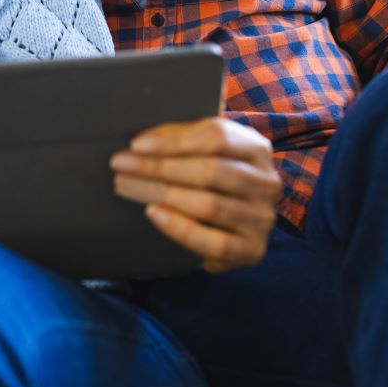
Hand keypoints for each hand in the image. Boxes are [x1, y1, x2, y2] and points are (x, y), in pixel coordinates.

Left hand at [109, 117, 280, 273]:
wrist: (236, 218)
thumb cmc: (211, 174)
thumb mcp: (205, 149)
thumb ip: (182, 138)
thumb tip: (141, 142)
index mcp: (256, 147)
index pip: (217, 136)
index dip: (174, 140)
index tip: (136, 144)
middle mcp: (267, 182)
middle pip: (210, 171)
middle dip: (159, 168)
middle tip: (121, 166)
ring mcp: (262, 219)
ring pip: (210, 205)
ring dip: (162, 194)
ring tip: (127, 187)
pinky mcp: (253, 250)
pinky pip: (215, 242)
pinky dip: (181, 229)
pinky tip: (153, 214)